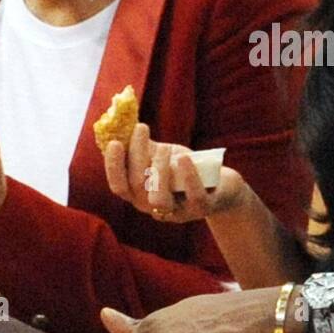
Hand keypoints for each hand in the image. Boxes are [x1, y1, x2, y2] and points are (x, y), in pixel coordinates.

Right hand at [102, 122, 246, 222]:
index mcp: (140, 195)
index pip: (119, 186)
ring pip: (159, 198)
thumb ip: (141, 144)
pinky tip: (184, 157)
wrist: (220, 184)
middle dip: (137, 155)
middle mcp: (154, 207)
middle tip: (142, 128)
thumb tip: (122, 120)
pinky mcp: (202, 208)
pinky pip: (194, 197)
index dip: (113, 166)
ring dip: (159, 168)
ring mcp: (178, 212)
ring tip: (165, 147)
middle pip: (137, 186)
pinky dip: (188, 176)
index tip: (114, 142)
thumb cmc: (183, 168)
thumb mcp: (160, 155)